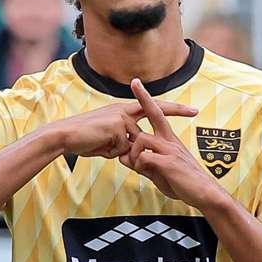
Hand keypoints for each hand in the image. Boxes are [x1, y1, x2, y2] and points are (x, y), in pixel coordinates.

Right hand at [51, 96, 196, 158]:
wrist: (65, 136)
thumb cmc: (84, 140)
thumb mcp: (109, 141)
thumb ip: (124, 142)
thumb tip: (134, 151)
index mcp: (124, 112)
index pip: (152, 109)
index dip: (172, 109)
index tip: (192, 110)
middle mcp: (125, 110)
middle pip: (153, 117)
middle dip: (176, 110)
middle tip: (196, 110)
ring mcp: (122, 117)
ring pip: (135, 143)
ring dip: (119, 151)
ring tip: (101, 145)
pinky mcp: (118, 125)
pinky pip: (124, 148)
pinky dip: (112, 152)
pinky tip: (99, 145)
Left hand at [120, 78, 222, 206]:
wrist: (205, 194)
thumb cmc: (184, 183)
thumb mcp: (160, 172)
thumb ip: (144, 163)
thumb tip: (126, 159)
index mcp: (169, 140)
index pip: (156, 115)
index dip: (146, 99)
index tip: (136, 83)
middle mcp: (170, 140)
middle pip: (151, 119)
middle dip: (142, 102)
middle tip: (134, 83)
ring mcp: (170, 150)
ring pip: (140, 141)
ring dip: (133, 157)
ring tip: (139, 169)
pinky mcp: (169, 162)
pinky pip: (143, 158)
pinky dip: (140, 167)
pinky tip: (149, 174)